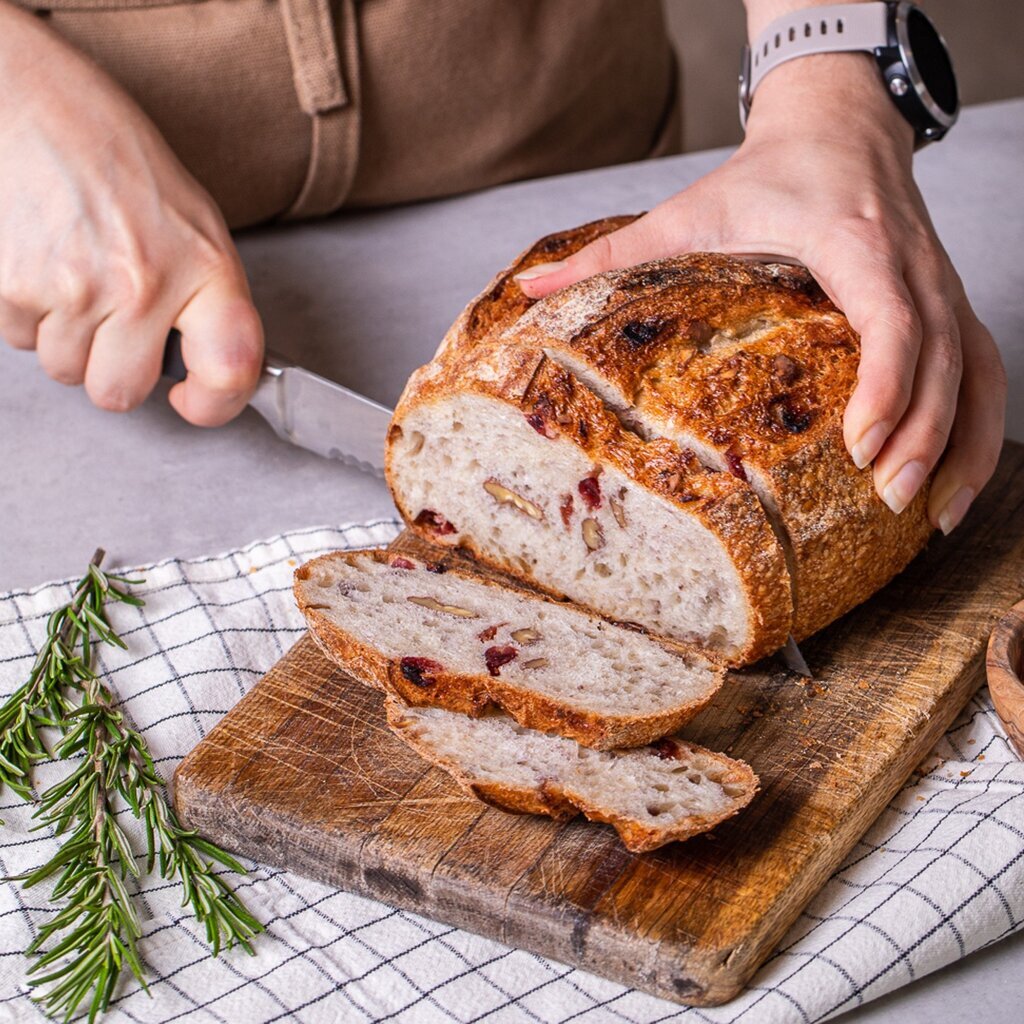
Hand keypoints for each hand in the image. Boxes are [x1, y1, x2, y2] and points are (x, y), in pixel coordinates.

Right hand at [0, 2, 261, 425]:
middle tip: (115, 324)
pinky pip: (19, 339)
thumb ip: (205, 300)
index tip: (195, 400)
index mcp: (204, 268)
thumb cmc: (116, 158)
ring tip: (76, 277)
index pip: (232, 371)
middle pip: (120, 393)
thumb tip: (211, 366)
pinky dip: (27, 314)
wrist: (33, 103)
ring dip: (67, 338)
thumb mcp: (193, 224)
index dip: (214, 404)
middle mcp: (144, 285)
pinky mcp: (16, 285)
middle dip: (113, 370)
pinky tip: (43, 264)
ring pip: (65, 370)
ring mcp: (76, 289)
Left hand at [516, 54, 1005, 534]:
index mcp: (853, 240)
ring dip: (961, 442)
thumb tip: (532, 292)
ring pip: (976, 368)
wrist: (840, 123)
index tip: (864, 443)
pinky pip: (982, 367)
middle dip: (922, 434)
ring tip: (931, 513)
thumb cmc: (771, 171)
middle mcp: (912, 263)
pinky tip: (957, 481)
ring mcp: (939, 283)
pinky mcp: (946, 301)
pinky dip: (978, 426)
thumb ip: (613, 253)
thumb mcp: (690, 207)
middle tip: (886, 499)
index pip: (894, 315)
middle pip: (943, 356)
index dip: (889, 381)